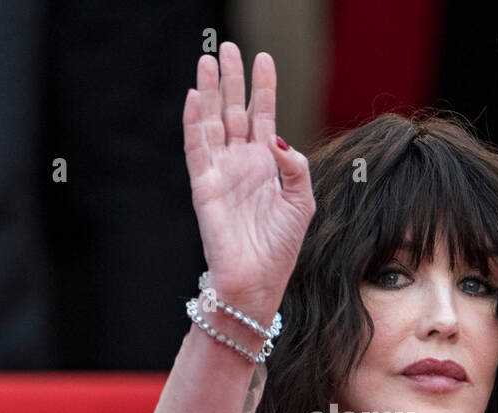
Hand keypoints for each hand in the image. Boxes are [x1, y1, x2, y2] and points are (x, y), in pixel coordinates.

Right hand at [183, 42, 315, 325]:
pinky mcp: (204, 187)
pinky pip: (196, 149)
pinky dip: (194, 123)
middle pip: (234, 111)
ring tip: (209, 60)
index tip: (264, 59)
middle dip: (233, 80)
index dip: (263, 88)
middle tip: (228, 47)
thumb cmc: (280, 247)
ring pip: (213, 123)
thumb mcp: (302, 201)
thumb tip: (275, 138)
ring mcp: (221, 173)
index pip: (262, 116)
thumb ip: (295, 166)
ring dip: (210, 92)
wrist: (258, 281)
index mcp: (265, 165)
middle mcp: (241, 163)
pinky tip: (195, 97)